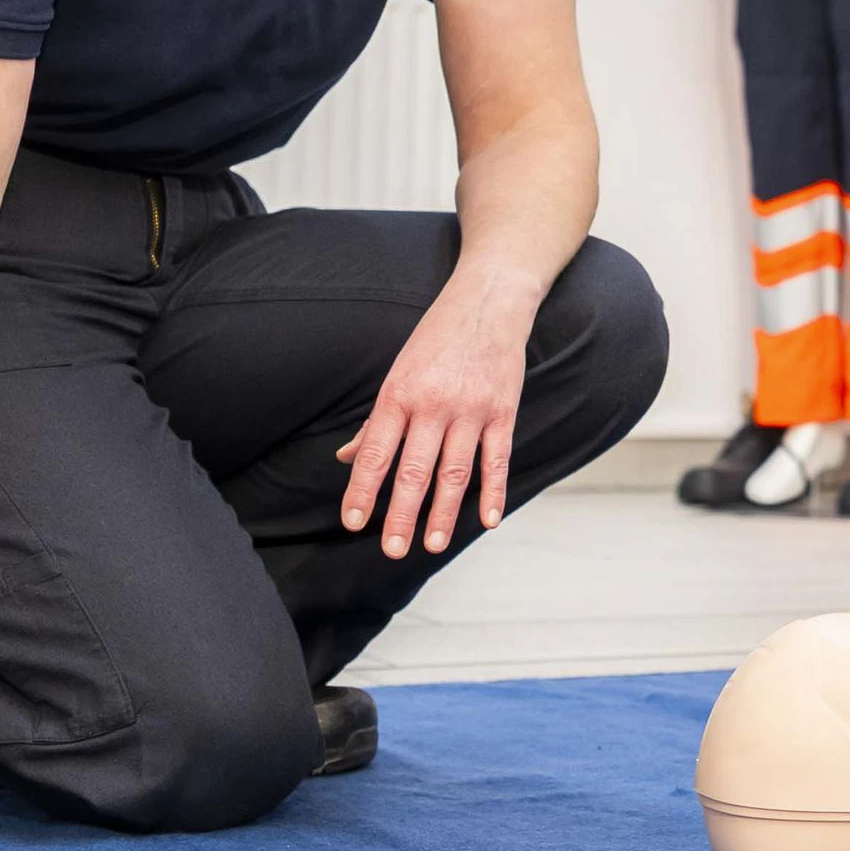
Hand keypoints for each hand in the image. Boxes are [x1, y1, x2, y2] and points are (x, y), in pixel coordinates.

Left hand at [338, 260, 540, 555]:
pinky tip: (486, 521)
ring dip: (442, 512)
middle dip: (401, 514)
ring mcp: (471, 409)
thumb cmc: (437, 338)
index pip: (375, 452)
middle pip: (414, 470)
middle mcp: (433, 404)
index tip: (354, 522)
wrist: (489, 301)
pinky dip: (494, 492)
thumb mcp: (398, 372)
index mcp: (398, 394)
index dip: (363, 489)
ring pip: (454, 472)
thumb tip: (347, 458)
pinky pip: (497, 459)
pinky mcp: (503, 411)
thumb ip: (376, 421)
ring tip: (431, 545)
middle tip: (392, 549)